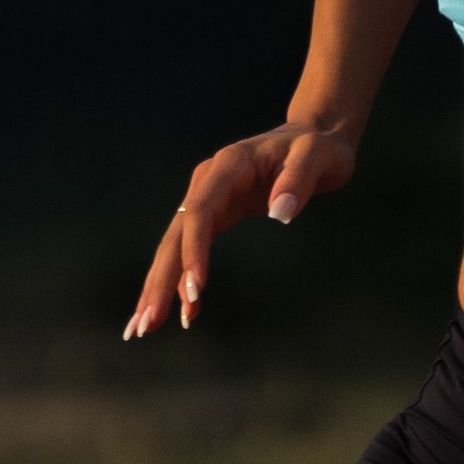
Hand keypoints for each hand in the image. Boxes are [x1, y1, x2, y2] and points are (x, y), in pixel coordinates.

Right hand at [122, 121, 356, 337]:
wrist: (314, 136)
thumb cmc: (318, 147)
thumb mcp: (319, 156)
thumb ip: (300, 179)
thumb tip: (281, 213)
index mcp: (229, 165)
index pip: (201, 210)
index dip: (194, 249)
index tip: (196, 287)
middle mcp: (208, 181)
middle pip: (176, 234)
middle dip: (161, 279)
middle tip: (148, 322)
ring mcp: (208, 198)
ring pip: (175, 246)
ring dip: (159, 286)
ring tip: (144, 327)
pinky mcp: (216, 214)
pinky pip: (191, 250)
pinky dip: (180, 280)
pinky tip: (182, 312)